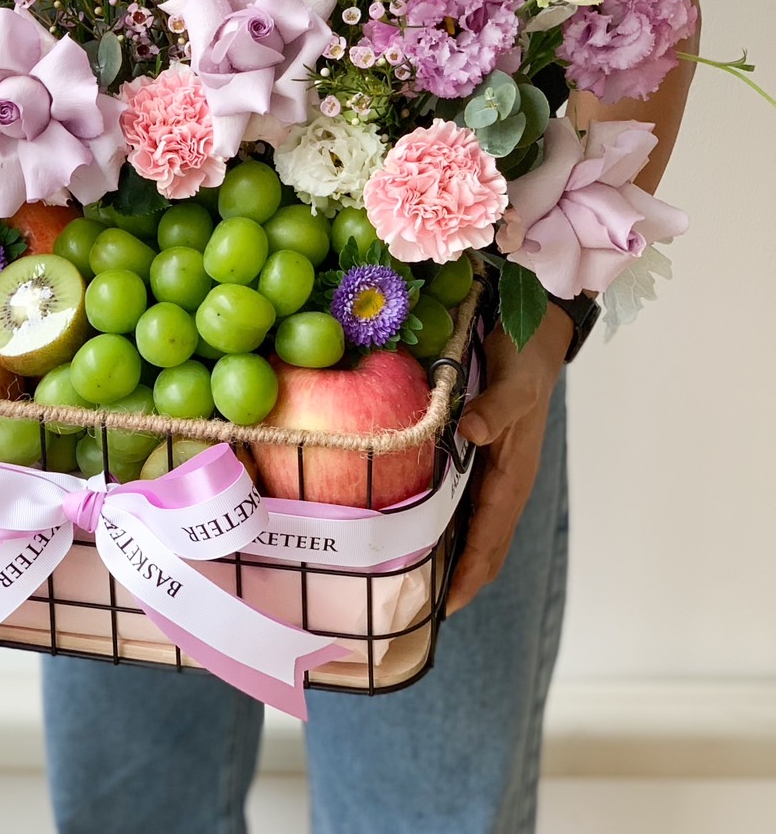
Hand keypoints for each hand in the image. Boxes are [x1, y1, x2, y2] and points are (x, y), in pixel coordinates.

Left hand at [445, 304, 571, 614]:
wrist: (536, 341)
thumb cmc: (524, 364)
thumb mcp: (513, 383)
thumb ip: (494, 408)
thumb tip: (471, 430)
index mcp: (513, 476)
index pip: (489, 538)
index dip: (468, 574)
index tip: (445, 607)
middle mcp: (505, 484)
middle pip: (485, 547)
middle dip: (460, 581)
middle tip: (419, 610)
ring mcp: (497, 475)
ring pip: (476, 530)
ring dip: (454, 559)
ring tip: (416, 584)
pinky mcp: (485, 461)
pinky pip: (468, 506)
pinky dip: (449, 528)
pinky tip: (422, 532)